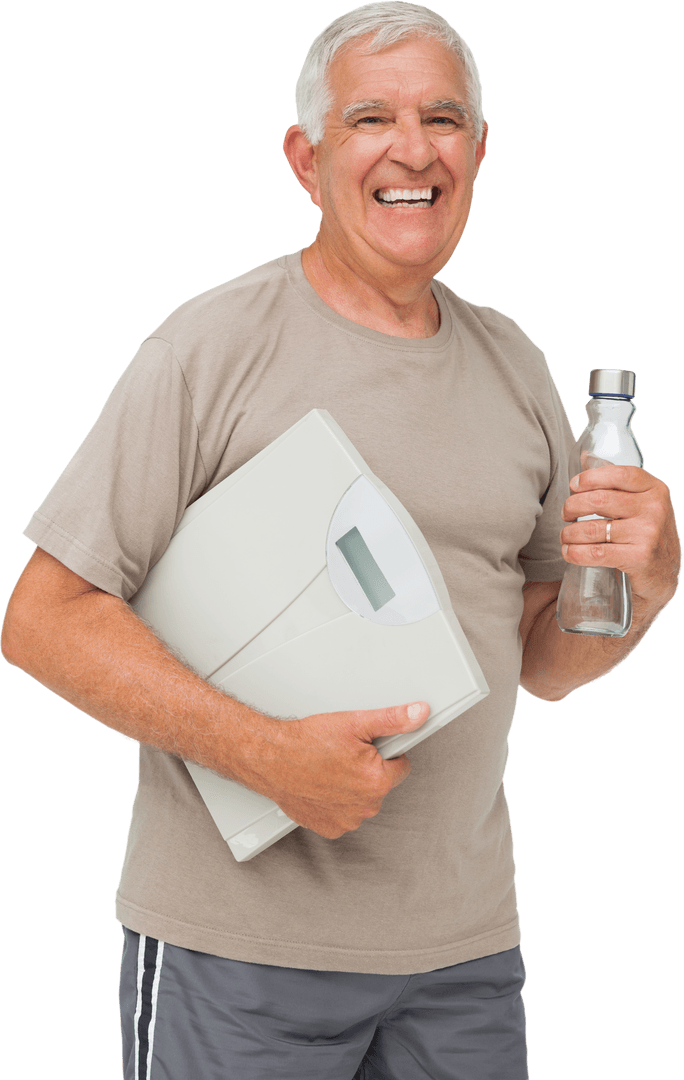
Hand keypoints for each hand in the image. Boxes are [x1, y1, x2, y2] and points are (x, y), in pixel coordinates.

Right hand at [238, 701, 429, 839]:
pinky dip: (336, 802)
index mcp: (377, 781)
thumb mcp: (354, 723)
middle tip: (343, 755)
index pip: (401, 766)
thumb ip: (393, 720)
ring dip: (352, 787)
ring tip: (330, 768)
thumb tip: (419, 713)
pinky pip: (343, 814)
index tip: (366, 748)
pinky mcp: (329, 828)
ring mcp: (347, 821)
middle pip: (381, 784)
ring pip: (362, 800)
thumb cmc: (306, 742)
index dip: (384, 753)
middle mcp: (365, 807)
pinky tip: (322, 785)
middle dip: (367, 770)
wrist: (270, 759)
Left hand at [560, 466, 680, 605]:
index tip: (573, 486)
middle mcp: (655, 508)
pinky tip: (569, 552)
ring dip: (569, 533)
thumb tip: (585, 456)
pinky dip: (575, 552)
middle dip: (573, 506)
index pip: (618, 474)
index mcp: (655, 489)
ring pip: (593, 528)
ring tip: (565, 536)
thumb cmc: (646, 534)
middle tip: (566, 514)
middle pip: (600, 500)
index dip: (590, 478)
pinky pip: (596, 552)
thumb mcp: (642, 504)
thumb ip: (618, 483)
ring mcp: (649, 533)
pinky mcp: (640, 557)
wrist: (664, 574)